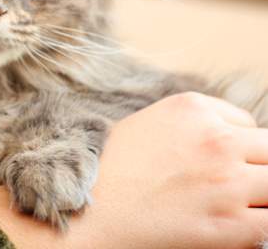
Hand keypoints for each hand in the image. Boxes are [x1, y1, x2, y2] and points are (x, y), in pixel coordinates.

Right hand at [0, 92, 267, 248]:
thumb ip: (189, 127)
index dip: (236, 148)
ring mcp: (228, 181)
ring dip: (259, 196)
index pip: (246, 125)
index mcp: (192, 108)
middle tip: (233, 185)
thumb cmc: (107, 173)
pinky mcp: (234, 223)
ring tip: (234, 205)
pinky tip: (239, 227)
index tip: (215, 166)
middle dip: (256, 168)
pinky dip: (262, 225)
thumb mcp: (146, 127)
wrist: (85, 215)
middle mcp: (216, 139)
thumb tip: (224, 143)